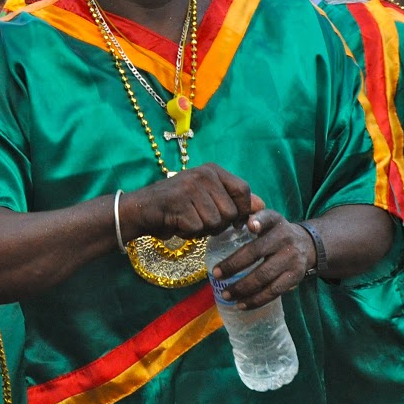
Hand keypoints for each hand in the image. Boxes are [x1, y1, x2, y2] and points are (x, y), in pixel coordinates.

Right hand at [119, 164, 265, 243]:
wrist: (142, 208)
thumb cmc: (178, 204)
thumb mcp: (208, 196)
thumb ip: (233, 199)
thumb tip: (261, 205)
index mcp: (212, 170)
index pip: (243, 190)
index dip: (242, 210)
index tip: (234, 221)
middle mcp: (203, 175)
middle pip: (230, 212)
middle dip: (219, 224)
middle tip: (200, 219)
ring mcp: (190, 188)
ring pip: (215, 223)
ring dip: (203, 229)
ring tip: (188, 220)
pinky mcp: (178, 204)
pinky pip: (197, 229)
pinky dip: (189, 232)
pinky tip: (178, 223)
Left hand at [208, 209, 312, 308]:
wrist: (308, 244)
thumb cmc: (277, 232)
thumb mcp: (269, 220)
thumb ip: (251, 218)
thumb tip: (232, 224)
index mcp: (276, 222)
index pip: (267, 218)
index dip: (259, 221)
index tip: (250, 225)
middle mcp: (285, 239)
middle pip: (257, 253)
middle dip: (234, 265)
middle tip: (216, 275)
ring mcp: (292, 260)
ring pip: (265, 277)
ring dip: (243, 288)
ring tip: (226, 295)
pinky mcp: (296, 277)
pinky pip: (274, 292)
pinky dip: (256, 300)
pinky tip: (241, 304)